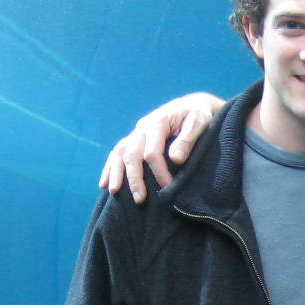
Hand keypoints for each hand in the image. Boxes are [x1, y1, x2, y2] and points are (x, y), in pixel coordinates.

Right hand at [98, 93, 224, 202]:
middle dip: (134, 178)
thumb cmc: (198, 114)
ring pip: (119, 153)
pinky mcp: (135, 138)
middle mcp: (143, 127)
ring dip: (116, 173)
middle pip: (131, 154)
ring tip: (114, 192)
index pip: (151, 152)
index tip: (168, 188)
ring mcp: (137, 133)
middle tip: (140, 199)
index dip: (159, 172)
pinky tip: (105, 183)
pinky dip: (110, 167)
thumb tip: (175, 158)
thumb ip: (188, 139)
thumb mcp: (199, 122)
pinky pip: (118, 152)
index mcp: (158, 122)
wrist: (193, 105)